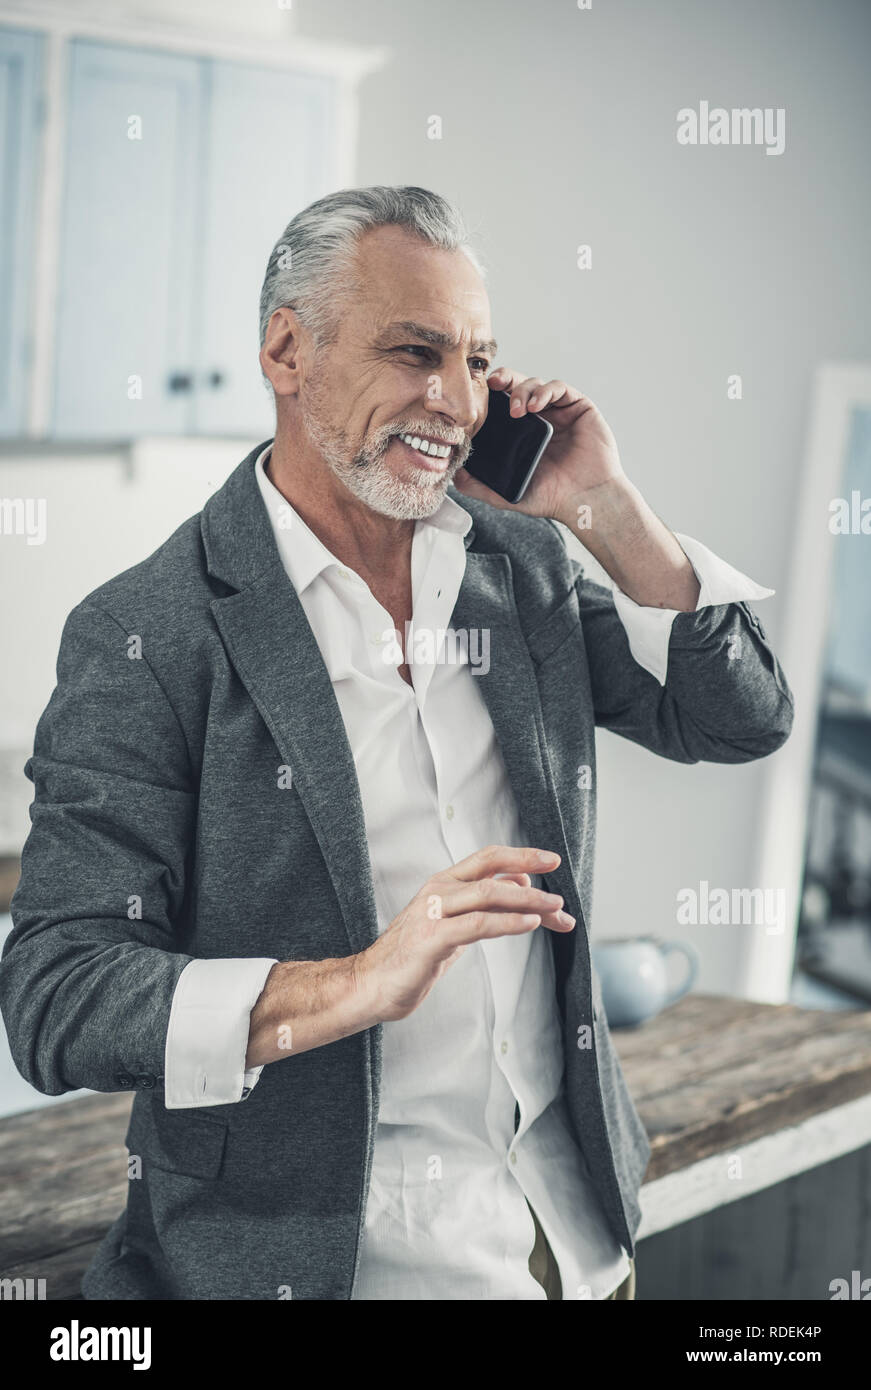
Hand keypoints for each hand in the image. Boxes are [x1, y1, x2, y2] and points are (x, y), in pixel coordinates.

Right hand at [354, 844, 574, 1022]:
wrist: (372, 984)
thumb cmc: (413, 955)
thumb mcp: (453, 923)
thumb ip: (483, 904)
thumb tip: (520, 882)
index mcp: (443, 882)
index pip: (488, 858)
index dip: (521, 855)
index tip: (551, 861)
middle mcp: (439, 890)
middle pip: (492, 871)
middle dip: (532, 875)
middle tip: (561, 893)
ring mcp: (434, 912)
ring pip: (489, 895)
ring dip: (528, 901)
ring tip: (554, 909)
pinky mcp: (433, 938)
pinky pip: (478, 925)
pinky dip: (508, 922)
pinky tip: (529, 924)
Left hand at [453, 366, 625, 526]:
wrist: (586, 501)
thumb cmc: (553, 498)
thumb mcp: (508, 494)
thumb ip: (480, 486)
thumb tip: (454, 476)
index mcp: (523, 433)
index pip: (502, 405)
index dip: (490, 397)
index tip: (476, 399)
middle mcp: (540, 418)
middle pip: (517, 386)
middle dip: (503, 381)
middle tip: (491, 386)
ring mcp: (559, 411)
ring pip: (536, 384)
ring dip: (522, 390)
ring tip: (517, 411)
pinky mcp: (578, 407)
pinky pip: (559, 388)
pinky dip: (544, 391)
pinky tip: (535, 406)